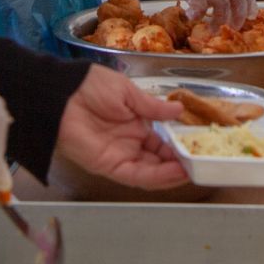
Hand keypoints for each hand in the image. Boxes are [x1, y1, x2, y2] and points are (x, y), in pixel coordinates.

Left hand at [54, 68, 189, 190]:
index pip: (162, 141)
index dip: (179, 146)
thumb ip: (153, 106)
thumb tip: (179, 110)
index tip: (198, 146)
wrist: (61, 93)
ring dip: (173, 174)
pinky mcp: (109, 166)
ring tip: (194, 171)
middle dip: (180, 163)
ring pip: (151, 172)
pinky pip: (137, 176)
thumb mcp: (128, 92)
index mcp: (135, 123)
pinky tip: (175, 172)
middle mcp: (129, 143)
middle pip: (159, 160)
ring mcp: (120, 156)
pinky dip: (157, 177)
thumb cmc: (91, 86)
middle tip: (202, 163)